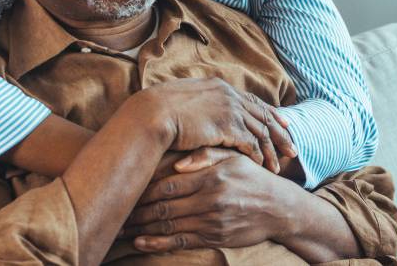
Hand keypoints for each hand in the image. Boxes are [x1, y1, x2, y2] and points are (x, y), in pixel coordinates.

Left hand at [123, 153, 299, 251]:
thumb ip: (206, 154)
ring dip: (142, 228)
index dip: (143, 189)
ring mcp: (212, 221)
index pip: (168, 184)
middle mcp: (210, 199)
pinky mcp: (214, 237)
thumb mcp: (234, 157)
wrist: (279, 208)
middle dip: (136, 211)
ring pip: (169, 225)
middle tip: (116, 212)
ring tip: (122, 228)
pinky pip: (181, 241)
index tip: (126, 189)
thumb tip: (177, 160)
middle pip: (163, 206)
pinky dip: (158, 243)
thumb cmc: (252, 177)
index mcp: (211, 176)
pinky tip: (141, 242)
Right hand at [141, 78, 295, 173]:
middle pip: (264, 116)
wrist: (152, 114)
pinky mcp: (227, 126)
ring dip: (271, 150)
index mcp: (220, 87)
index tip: (284, 123)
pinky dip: (258, 156)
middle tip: (293, 148)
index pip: (253, 101)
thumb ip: (199, 104)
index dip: (270, 113)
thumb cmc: (159, 110)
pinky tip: (262, 167)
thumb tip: (200, 111)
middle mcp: (229, 95)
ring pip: (261, 131)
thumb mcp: (183, 100)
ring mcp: (230, 110)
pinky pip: (250, 143)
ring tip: (279, 166)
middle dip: (280, 133)